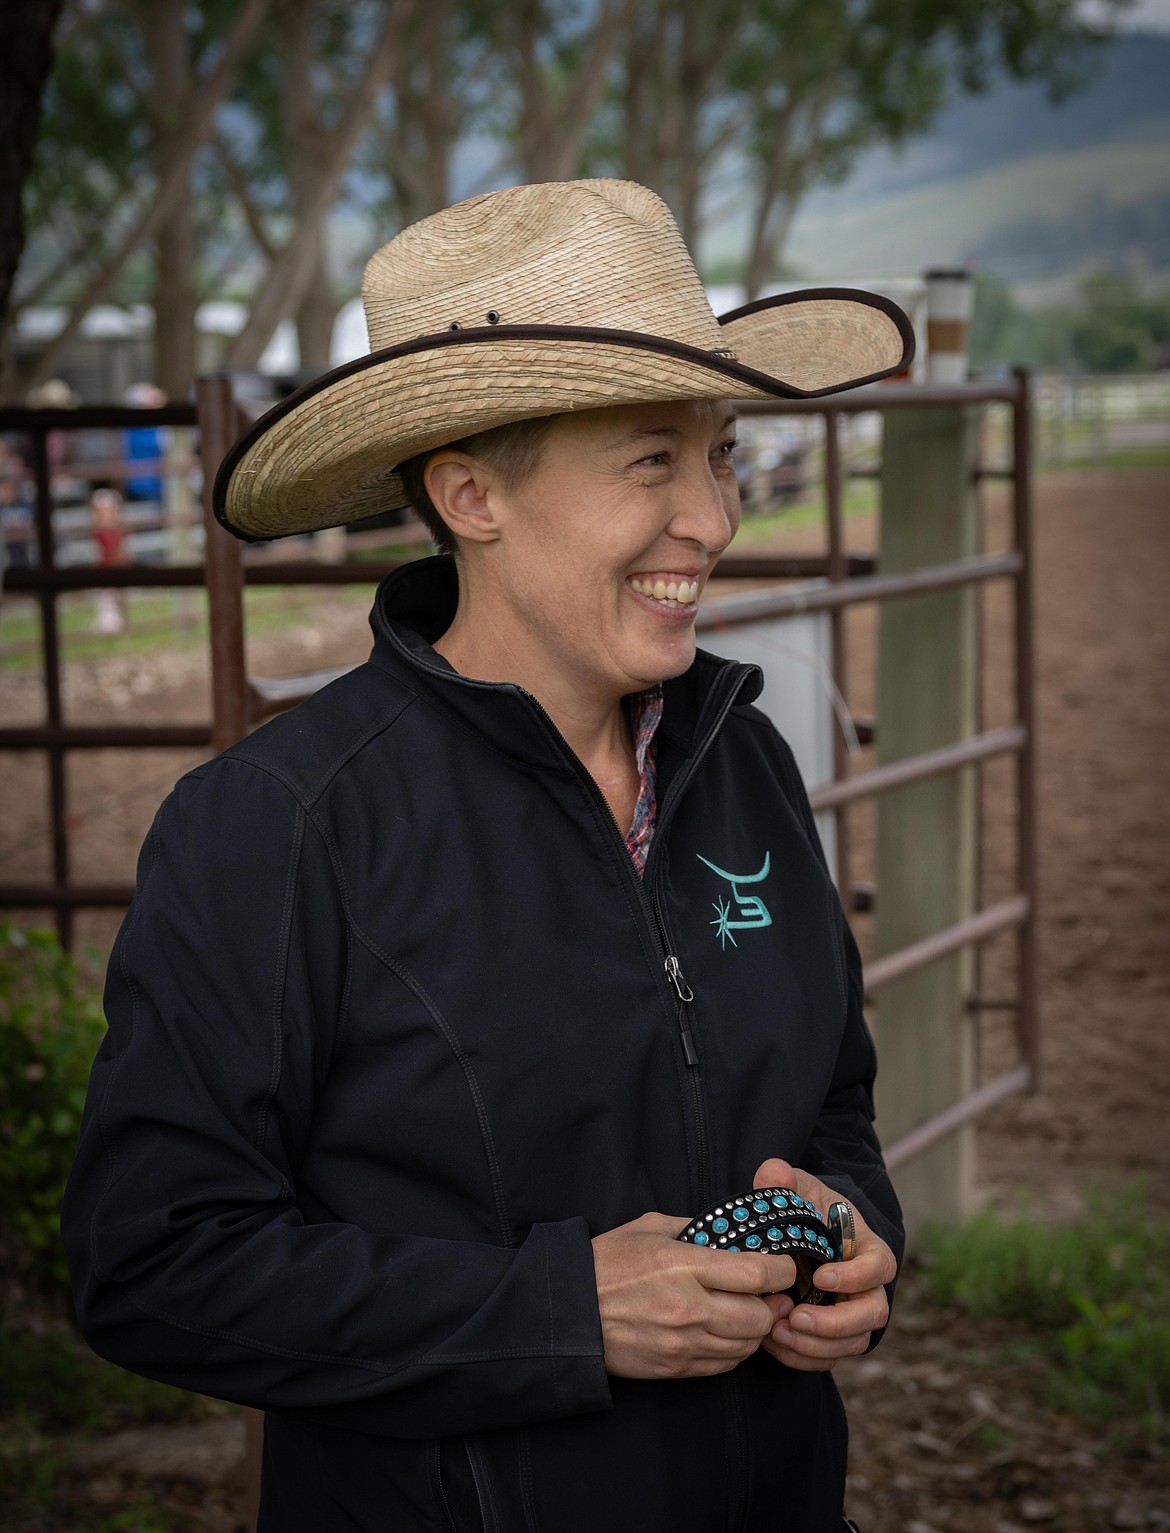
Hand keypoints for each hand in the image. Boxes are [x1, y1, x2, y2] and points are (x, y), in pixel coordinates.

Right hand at [591, 1212, 797, 1379]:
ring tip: (744, 1311)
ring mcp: (684, 1343)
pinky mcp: (676, 1368)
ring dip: (754, 1329)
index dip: (781, 1269)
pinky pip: (724, 1365)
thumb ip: (693, 1229)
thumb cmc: (608, 1263)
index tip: (782, 1265)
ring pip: (746, 1346)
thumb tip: (729, 1233)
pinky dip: (733, 1350)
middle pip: (760, 1316)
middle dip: (770, 1303)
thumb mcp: (649, 1229)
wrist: (569, 1312)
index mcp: (684, 1265)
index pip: (757, 1273)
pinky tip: (723, 1332)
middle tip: (766, 1292)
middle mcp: (690, 1307)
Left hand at [752, 1158, 896, 1373]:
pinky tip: (774, 1344)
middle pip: (873, 1314)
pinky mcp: (832, 1335)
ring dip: (817, 1344)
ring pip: (853, 1343)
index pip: (880, 1266)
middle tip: (796, 1317)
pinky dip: (803, 1356)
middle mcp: (867, 1285)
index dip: (856, 1276)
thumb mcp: (794, 1188)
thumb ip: (782, 1179)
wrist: (797, 1236)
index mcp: (865, 1248)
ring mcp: (852, 1313)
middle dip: (837, 1323)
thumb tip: (774, 1172)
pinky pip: (829, 1357)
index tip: (821, 1277)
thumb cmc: (803, 1208)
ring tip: (777, 1332)